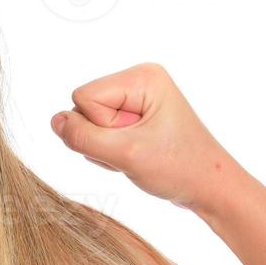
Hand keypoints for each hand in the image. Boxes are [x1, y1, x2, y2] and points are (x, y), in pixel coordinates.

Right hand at [49, 62, 237, 211]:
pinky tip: (136, 156)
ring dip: (106, 148)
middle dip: (102, 138)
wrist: (209, 188)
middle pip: (84, 108)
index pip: (84, 97)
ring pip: (88, 123)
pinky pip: (100, 132)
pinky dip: (111, 151)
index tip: (133, 141)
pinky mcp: (134, 116)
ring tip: (139, 155)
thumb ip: (83, 137)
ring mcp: (136, 98)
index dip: (99, 127)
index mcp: (141, 77)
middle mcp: (138, 80)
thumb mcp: (126, 154)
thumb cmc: (179, 168)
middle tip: (135, 151)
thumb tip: (55, 121)